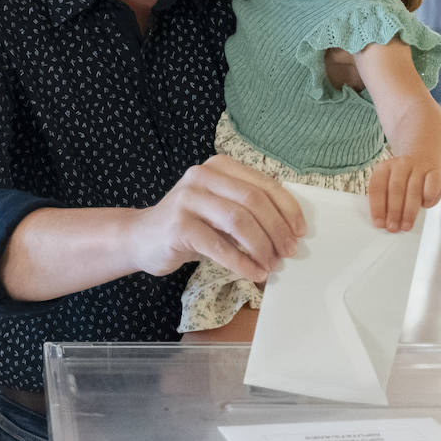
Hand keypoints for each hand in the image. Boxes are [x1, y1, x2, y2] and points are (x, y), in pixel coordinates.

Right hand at [127, 155, 304, 282]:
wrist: (141, 237)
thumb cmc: (189, 224)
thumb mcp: (220, 208)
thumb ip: (248, 210)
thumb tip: (289, 232)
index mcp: (220, 166)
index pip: (264, 184)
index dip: (287, 209)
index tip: (300, 231)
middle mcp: (203, 175)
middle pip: (254, 201)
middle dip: (277, 229)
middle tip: (288, 252)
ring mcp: (188, 198)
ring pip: (239, 221)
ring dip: (261, 247)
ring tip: (271, 265)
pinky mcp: (178, 225)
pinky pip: (219, 246)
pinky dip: (241, 263)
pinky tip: (253, 273)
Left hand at [368, 155, 440, 231]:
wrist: (426, 157)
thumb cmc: (405, 180)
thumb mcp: (390, 184)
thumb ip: (386, 200)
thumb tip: (385, 222)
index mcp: (384, 168)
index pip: (377, 187)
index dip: (377, 207)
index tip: (379, 223)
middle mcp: (401, 165)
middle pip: (396, 189)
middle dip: (394, 211)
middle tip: (393, 228)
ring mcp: (419, 167)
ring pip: (413, 190)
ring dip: (409, 211)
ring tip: (406, 226)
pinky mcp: (436, 172)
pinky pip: (432, 185)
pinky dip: (428, 197)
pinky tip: (425, 206)